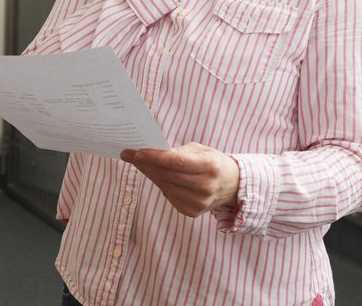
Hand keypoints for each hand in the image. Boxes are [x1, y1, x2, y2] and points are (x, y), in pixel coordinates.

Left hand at [120, 142, 239, 217]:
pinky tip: (155, 175)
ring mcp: (200, 202)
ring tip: (139, 162)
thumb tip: (149, 153)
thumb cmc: (212, 162)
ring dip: (150, 173)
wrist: (232, 185)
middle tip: (129, 154)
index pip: (176, 161)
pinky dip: (160, 184)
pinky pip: (169, 196)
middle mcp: (206, 186)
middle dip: (145, 163)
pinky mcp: (192, 212)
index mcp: (210, 166)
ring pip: (165, 186)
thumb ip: (177, 151)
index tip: (136, 151)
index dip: (154, 157)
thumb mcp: (200, 150)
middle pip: (167, 174)